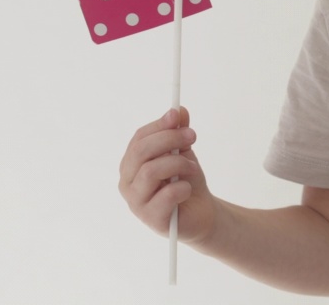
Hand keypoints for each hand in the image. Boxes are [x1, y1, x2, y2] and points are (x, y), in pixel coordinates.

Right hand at [118, 107, 216, 242]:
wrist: (201, 213)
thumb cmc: (186, 181)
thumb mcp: (184, 153)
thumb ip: (179, 132)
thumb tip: (180, 110)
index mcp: (131, 164)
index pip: (139, 139)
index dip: (158, 125)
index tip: (178, 117)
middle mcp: (127, 182)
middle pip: (141, 152)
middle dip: (169, 139)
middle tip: (192, 136)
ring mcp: (136, 202)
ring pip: (151, 171)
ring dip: (178, 164)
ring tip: (193, 167)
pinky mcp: (151, 219)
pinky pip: (165, 195)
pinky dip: (182, 187)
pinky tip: (187, 189)